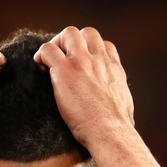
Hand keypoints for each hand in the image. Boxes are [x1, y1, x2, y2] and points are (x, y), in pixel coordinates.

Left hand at [33, 26, 133, 145]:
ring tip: (49, 63)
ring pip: (69, 33)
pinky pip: (47, 50)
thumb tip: (126, 117)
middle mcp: (100, 60)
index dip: (90, 51)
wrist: (110, 132)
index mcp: (114, 69)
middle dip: (73, 42)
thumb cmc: (117, 129)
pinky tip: (40, 69)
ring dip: (57, 44)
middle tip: (63, 60)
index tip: (82, 64)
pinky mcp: (65, 71)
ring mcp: (82, 62)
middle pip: (87, 33)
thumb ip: (121, 103)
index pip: (104, 46)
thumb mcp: (126, 108)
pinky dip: (41, 56)